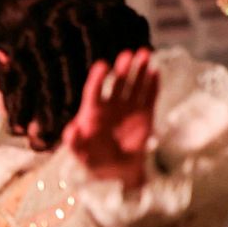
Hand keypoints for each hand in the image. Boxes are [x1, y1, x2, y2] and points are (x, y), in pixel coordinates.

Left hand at [62, 49, 157, 191]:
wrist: (119, 173)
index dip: (98, 78)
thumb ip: (74, 142)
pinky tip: (155, 70)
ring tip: (145, 53)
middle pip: (117, 83)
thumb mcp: (81, 155)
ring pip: (135, 85)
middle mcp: (111, 106)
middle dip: (123, 69)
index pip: (94, 90)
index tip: (103, 65)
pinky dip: (153, 84)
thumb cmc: (95, 162)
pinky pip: (150, 96)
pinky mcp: (145, 114)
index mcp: (93, 112)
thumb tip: (72, 128)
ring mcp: (129, 109)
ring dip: (140, 70)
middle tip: (128, 55)